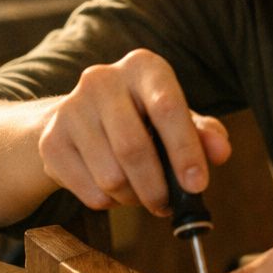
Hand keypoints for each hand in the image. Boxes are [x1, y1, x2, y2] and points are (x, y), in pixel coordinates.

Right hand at [38, 48, 230, 212]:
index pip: (167, 108)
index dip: (185, 150)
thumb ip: (203, 133)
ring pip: (110, 176)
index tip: (196, 185)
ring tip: (139, 191)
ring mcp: (70, 108)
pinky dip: (108, 202)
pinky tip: (112, 188)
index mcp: (142, 67)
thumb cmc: (142, 119)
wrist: (80, 121)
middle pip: (133, 149)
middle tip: (166, 205)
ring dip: (132, 197)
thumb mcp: (178, 120)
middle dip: (157, 188)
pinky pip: (89, 191)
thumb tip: (221, 151)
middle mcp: (101, 79)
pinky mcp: (51, 141)